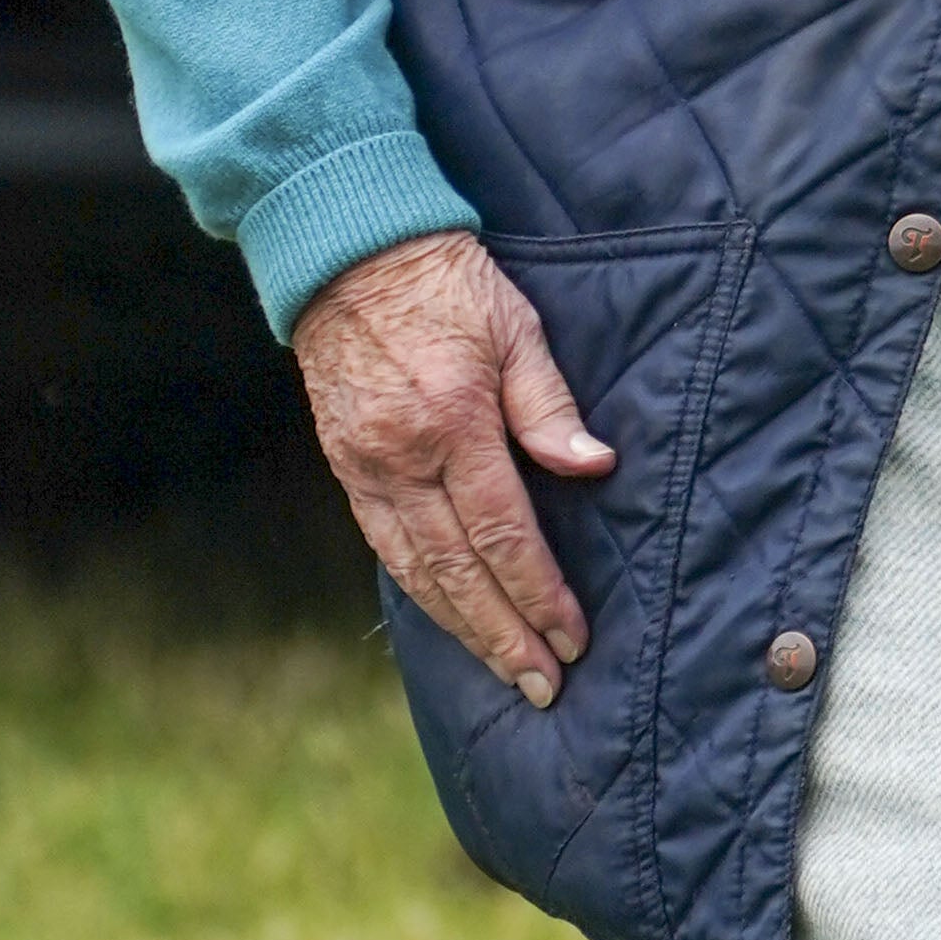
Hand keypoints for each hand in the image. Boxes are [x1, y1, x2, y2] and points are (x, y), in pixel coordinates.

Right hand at [291, 228, 613, 699]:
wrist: (348, 252)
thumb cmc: (449, 282)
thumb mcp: (517, 327)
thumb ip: (551, 406)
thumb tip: (594, 467)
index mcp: (453, 420)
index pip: (503, 532)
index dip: (539, 593)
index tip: (572, 637)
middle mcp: (402, 456)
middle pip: (458, 570)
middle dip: (505, 636)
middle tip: (544, 687)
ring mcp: (366, 466)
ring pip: (417, 570)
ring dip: (464, 629)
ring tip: (505, 671)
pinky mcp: (346, 466)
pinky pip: (386, 545)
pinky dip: (423, 591)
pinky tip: (452, 619)